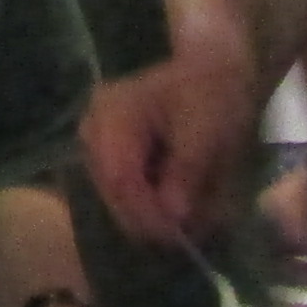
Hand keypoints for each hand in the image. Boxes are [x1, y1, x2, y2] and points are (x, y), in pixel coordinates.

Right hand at [82, 53, 253, 248]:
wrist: (213, 72)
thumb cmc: (211, 93)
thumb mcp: (208, 128)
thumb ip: (188, 169)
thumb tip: (173, 214)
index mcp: (112, 113)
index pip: (118, 178)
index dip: (145, 213)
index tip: (178, 233)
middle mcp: (93, 128)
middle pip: (112, 193)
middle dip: (149, 218)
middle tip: (186, 234)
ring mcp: (98, 143)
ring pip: (116, 198)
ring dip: (150, 214)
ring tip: (185, 221)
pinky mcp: (110, 156)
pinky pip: (123, 194)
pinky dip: (148, 204)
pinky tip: (172, 206)